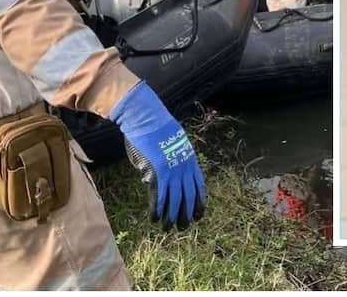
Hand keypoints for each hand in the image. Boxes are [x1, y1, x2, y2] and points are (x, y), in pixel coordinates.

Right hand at [109, 82, 205, 228]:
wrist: (147, 118)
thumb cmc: (157, 127)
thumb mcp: (173, 143)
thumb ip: (173, 159)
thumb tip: (166, 172)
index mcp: (190, 159)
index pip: (199, 186)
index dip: (199, 201)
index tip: (199, 214)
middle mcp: (185, 167)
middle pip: (189, 196)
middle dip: (187, 213)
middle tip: (184, 226)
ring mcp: (173, 170)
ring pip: (175, 200)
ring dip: (172, 216)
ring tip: (169, 227)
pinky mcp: (159, 172)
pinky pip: (160, 196)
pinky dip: (158, 209)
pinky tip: (156, 218)